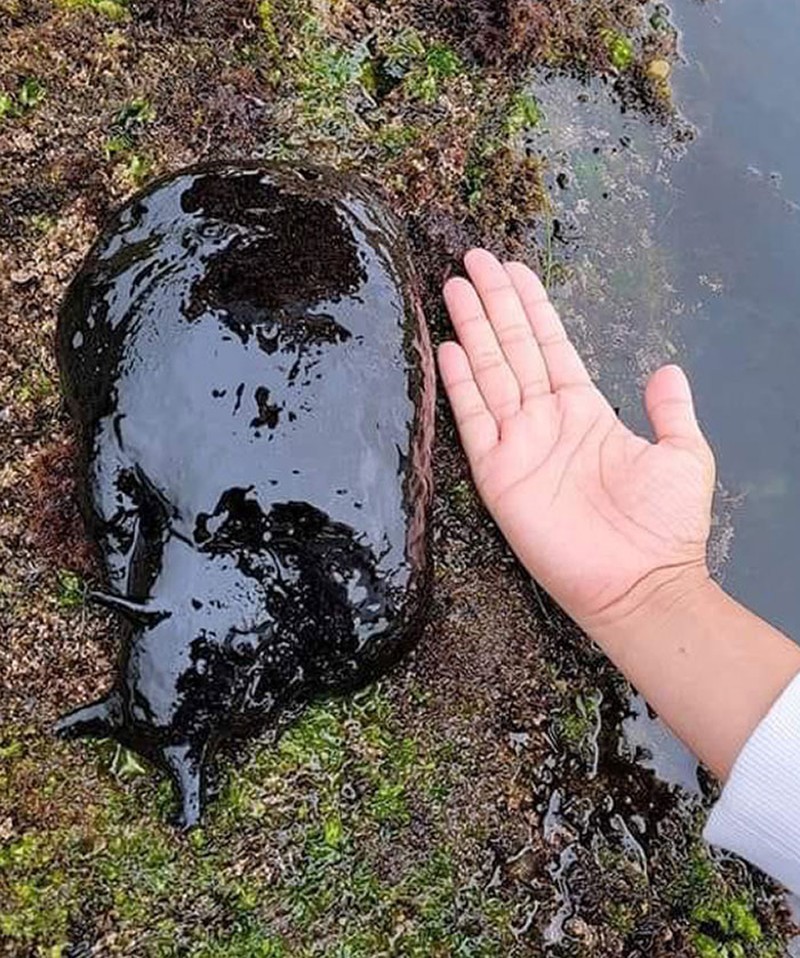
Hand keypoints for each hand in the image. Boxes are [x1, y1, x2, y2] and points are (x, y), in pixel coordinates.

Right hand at [438, 249, 715, 633]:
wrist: (640, 583)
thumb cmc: (665, 526)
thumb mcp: (683, 454)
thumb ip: (670, 410)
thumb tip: (666, 369)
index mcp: (585, 410)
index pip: (551, 345)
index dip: (532, 306)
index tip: (513, 268)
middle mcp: (545, 420)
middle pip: (513, 348)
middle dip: (494, 302)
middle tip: (473, 259)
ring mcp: (518, 445)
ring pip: (490, 373)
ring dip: (473, 329)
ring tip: (454, 286)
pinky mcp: (498, 475)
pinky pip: (474, 421)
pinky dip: (460, 385)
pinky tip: (448, 348)